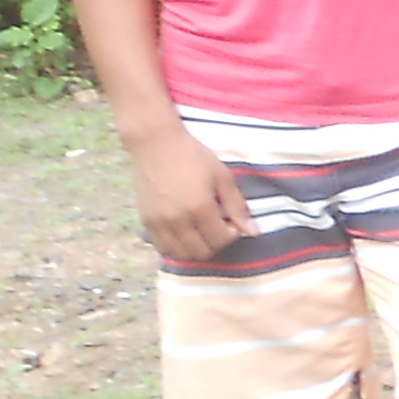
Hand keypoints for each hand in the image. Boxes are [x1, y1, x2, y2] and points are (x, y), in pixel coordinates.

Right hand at [124, 125, 251, 263]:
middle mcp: (177, 220)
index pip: (220, 240)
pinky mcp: (146, 221)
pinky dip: (176, 247)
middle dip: (216, 244)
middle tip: (219, 228)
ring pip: (181, 255)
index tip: (232, 223)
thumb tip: (253, 232)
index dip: (232, 235)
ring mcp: (159, 223)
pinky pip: (162, 248)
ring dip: (196, 249)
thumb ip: (237, 206)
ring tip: (202, 232)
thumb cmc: (193, 156)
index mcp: (199, 208)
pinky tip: (185, 232)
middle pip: (202, 253)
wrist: (156, 144)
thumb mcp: (222, 176)